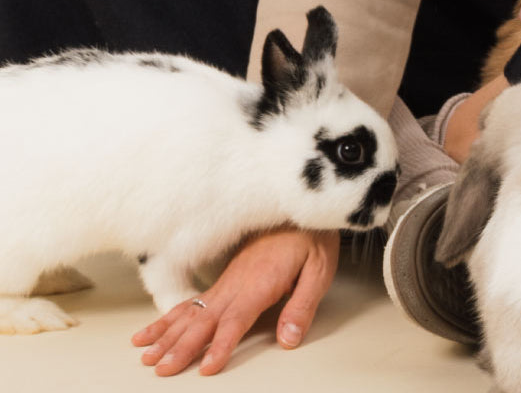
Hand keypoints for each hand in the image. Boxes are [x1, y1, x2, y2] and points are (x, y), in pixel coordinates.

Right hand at [131, 228, 339, 376]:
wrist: (297, 203)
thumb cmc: (311, 237)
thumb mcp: (319, 269)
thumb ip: (302, 305)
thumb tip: (289, 339)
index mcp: (262, 281)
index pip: (237, 318)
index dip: (221, 344)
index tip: (206, 367)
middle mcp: (238, 281)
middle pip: (206, 319)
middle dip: (183, 346)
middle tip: (162, 369)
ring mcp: (228, 279)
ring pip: (193, 311)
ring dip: (169, 335)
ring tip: (148, 357)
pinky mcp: (224, 277)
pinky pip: (192, 300)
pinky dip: (169, 318)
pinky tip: (152, 332)